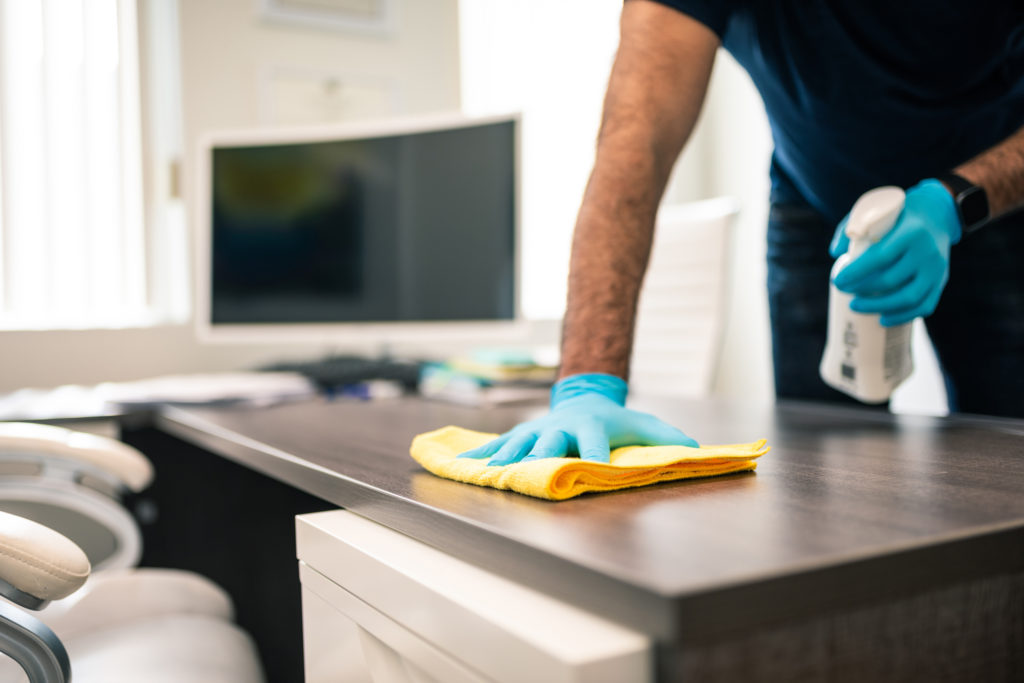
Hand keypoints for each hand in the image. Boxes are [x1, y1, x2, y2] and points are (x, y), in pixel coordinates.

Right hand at [457, 373, 697, 465]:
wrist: (584, 397)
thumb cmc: (616, 420)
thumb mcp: (644, 425)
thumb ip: (668, 438)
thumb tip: (696, 449)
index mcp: (591, 427)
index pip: (594, 444)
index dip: (594, 456)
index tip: (594, 470)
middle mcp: (560, 428)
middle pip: (549, 444)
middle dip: (541, 457)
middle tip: (532, 470)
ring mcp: (536, 431)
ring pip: (517, 444)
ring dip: (503, 458)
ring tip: (488, 471)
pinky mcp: (521, 435)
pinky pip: (496, 444)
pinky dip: (479, 454)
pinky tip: (461, 464)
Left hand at [829, 179, 960, 326]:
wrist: (938, 214)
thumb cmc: (897, 215)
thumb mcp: (875, 211)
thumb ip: (851, 228)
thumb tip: (835, 254)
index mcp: (911, 231)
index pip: (881, 257)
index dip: (856, 273)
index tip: (837, 281)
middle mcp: (927, 251)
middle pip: (891, 280)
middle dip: (862, 290)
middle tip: (844, 291)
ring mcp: (937, 268)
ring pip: (908, 298)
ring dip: (878, 307)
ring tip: (856, 306)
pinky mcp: (942, 281)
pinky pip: (925, 305)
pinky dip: (903, 316)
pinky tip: (883, 319)